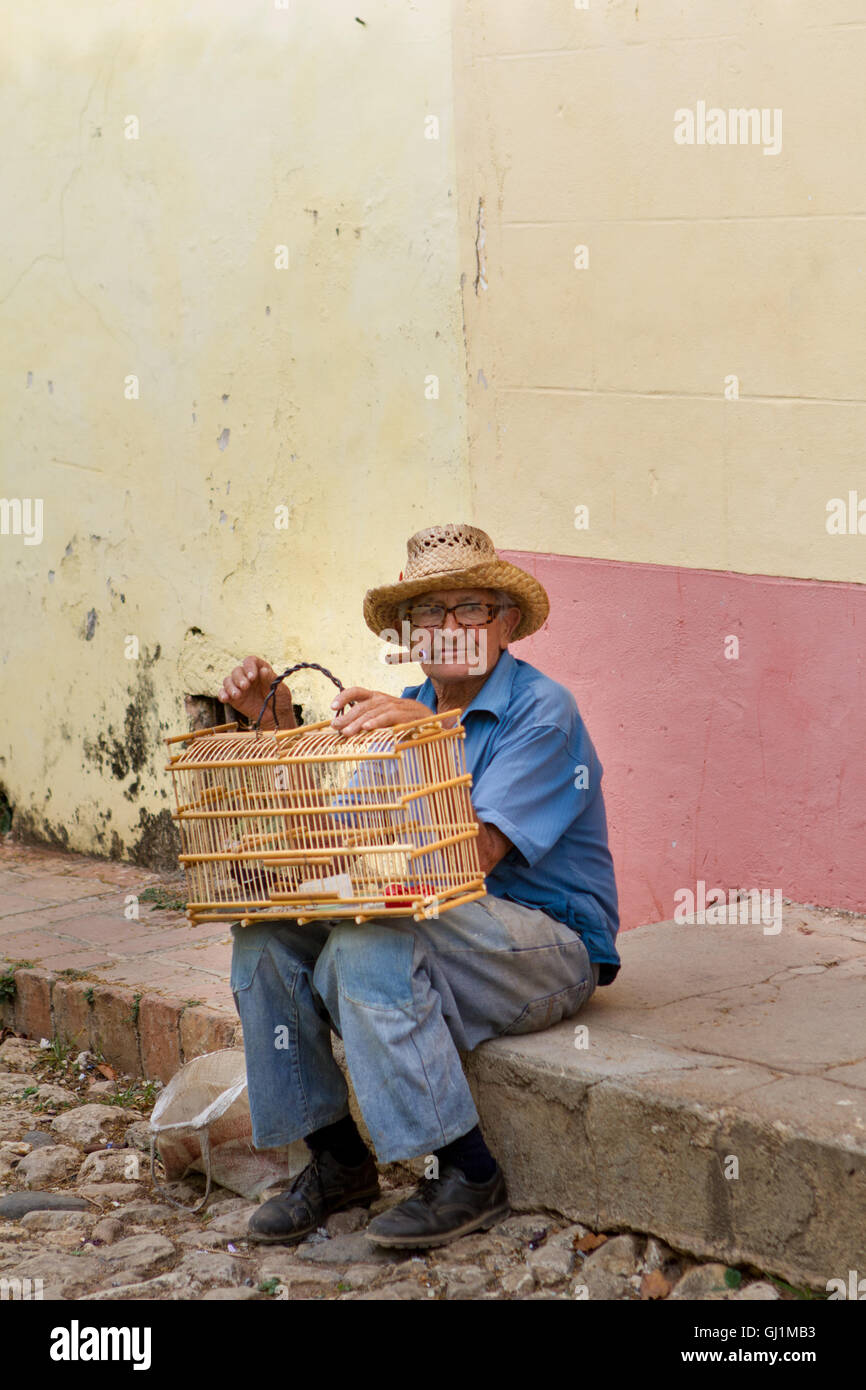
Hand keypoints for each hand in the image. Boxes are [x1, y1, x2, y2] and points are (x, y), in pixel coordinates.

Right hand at [217, 656, 295, 729]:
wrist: (276, 716)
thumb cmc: (280, 699)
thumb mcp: (280, 689)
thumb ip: (270, 680)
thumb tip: (263, 670)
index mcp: (259, 669)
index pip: (251, 661)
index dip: (249, 667)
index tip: (252, 677)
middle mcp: (247, 676)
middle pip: (237, 671)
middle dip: (239, 678)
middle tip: (245, 686)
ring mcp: (239, 687)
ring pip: (228, 680)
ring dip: (230, 686)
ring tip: (237, 695)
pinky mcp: (233, 698)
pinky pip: (223, 693)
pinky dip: (222, 694)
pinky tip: (225, 699)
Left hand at [329, 687, 443, 736]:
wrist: (430, 720)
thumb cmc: (401, 721)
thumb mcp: (382, 719)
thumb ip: (365, 722)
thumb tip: (343, 730)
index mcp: (376, 698)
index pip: (357, 692)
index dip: (344, 697)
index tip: (332, 707)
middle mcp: (384, 699)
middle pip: (362, 705)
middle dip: (347, 716)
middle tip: (335, 726)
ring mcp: (395, 706)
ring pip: (373, 712)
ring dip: (358, 723)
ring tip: (346, 732)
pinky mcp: (405, 715)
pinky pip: (388, 717)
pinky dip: (377, 722)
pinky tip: (367, 728)